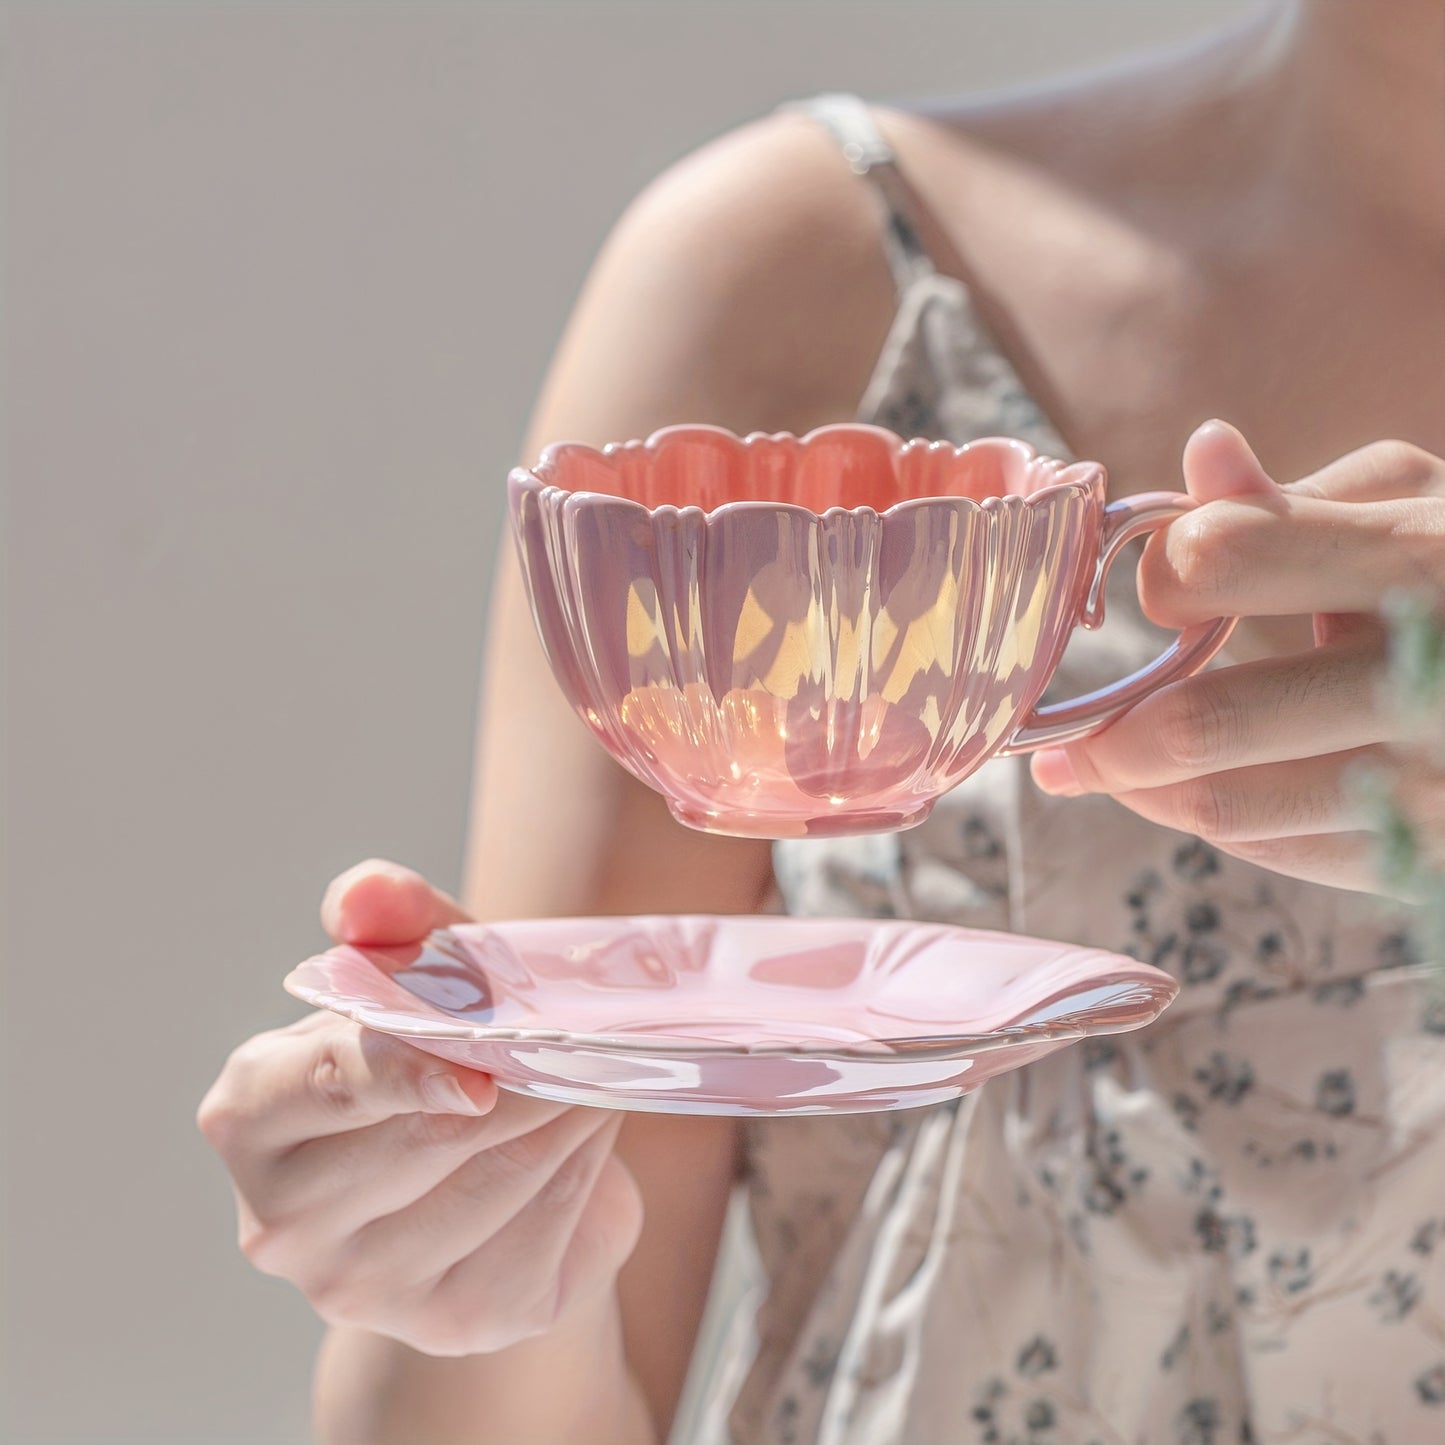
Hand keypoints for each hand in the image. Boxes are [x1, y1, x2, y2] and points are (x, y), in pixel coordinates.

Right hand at [198, 861, 643, 1356]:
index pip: (324, 1084)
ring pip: (498, 1181)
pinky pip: (547, 1225)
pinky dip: (584, 1162)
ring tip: (599, 1062)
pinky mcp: (462, 1318)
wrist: (479, 1176)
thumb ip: (393, 917)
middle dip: (521, 1075)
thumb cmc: (433, 1056)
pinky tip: (592, 1124)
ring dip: (567, 1111)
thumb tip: (364, 895)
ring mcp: (367, 1288)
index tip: (477, 1069)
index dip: (403, 1071)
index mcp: (251, 1114)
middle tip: (586, 1031)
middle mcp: (284, 1221)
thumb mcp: (415, 972)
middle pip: (426, 1139)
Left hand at [1030, 423, 1444, 894]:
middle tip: (1057, 743)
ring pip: (1233, 808)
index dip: (1161, 574)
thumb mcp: (1429, 510)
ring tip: (1099, 774)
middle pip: (1205, 723)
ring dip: (1143, 793)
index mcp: (1425, 563)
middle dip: (1108, 736)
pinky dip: (1225, 825)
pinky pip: (1291, 853)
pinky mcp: (1439, 856)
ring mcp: (1442, 783)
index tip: (1153, 592)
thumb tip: (1200, 453)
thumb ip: (1308, 499)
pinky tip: (1189, 802)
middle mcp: (1435, 677)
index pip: (1222, 559)